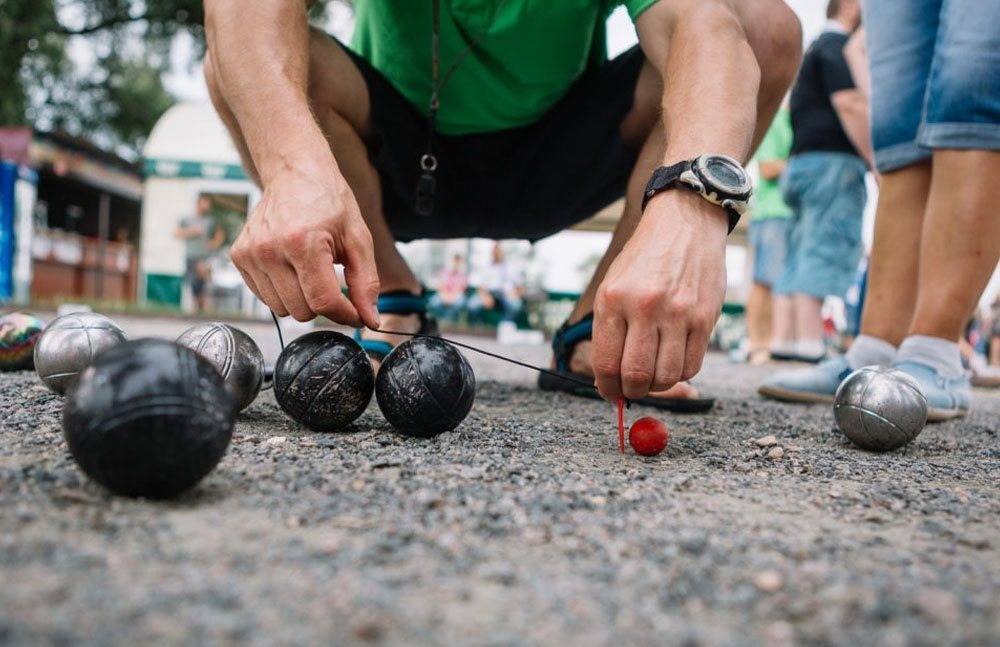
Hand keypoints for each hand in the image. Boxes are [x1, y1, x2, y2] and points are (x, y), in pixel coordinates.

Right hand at [229, 163, 379, 326]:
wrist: (295, 173)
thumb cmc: (328, 200)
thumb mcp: (358, 238)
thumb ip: (366, 282)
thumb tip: (370, 319)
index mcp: (303, 242)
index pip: (323, 302)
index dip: (345, 314)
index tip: (356, 312)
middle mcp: (270, 250)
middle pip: (302, 311)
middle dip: (323, 305)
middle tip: (333, 282)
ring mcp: (250, 254)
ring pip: (282, 309)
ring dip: (302, 300)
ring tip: (311, 271)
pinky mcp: (239, 257)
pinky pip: (265, 297)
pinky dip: (283, 292)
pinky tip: (292, 268)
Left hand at [591, 191, 727, 400]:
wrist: (684, 225)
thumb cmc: (644, 261)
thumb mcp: (613, 287)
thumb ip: (609, 332)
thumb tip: (609, 381)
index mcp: (613, 300)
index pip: (607, 363)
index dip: (607, 388)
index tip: (610, 392)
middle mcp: (644, 307)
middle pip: (637, 375)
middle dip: (632, 391)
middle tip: (632, 388)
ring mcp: (678, 313)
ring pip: (667, 376)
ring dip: (658, 385)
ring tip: (653, 373)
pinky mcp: (705, 317)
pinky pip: (692, 365)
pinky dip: (680, 373)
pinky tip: (673, 360)